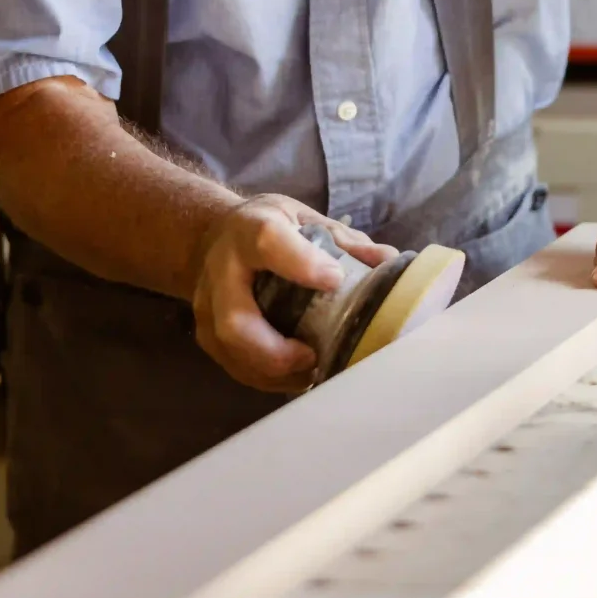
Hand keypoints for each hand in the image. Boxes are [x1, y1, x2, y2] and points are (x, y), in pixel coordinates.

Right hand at [190, 195, 396, 392]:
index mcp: (249, 231)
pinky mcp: (207, 336)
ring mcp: (207, 308)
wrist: (212, 238)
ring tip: (313, 371)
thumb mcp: (303, 218)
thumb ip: (343, 242)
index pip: (267, 243)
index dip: (301, 264)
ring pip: (233, 353)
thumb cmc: (268, 227)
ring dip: (277, 373)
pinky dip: (270, 379)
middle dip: (276, 350)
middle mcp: (220, 271)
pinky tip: (298, 375)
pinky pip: (236, 368)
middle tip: (313, 355)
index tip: (335, 280)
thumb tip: (390, 262)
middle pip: (235, 320)